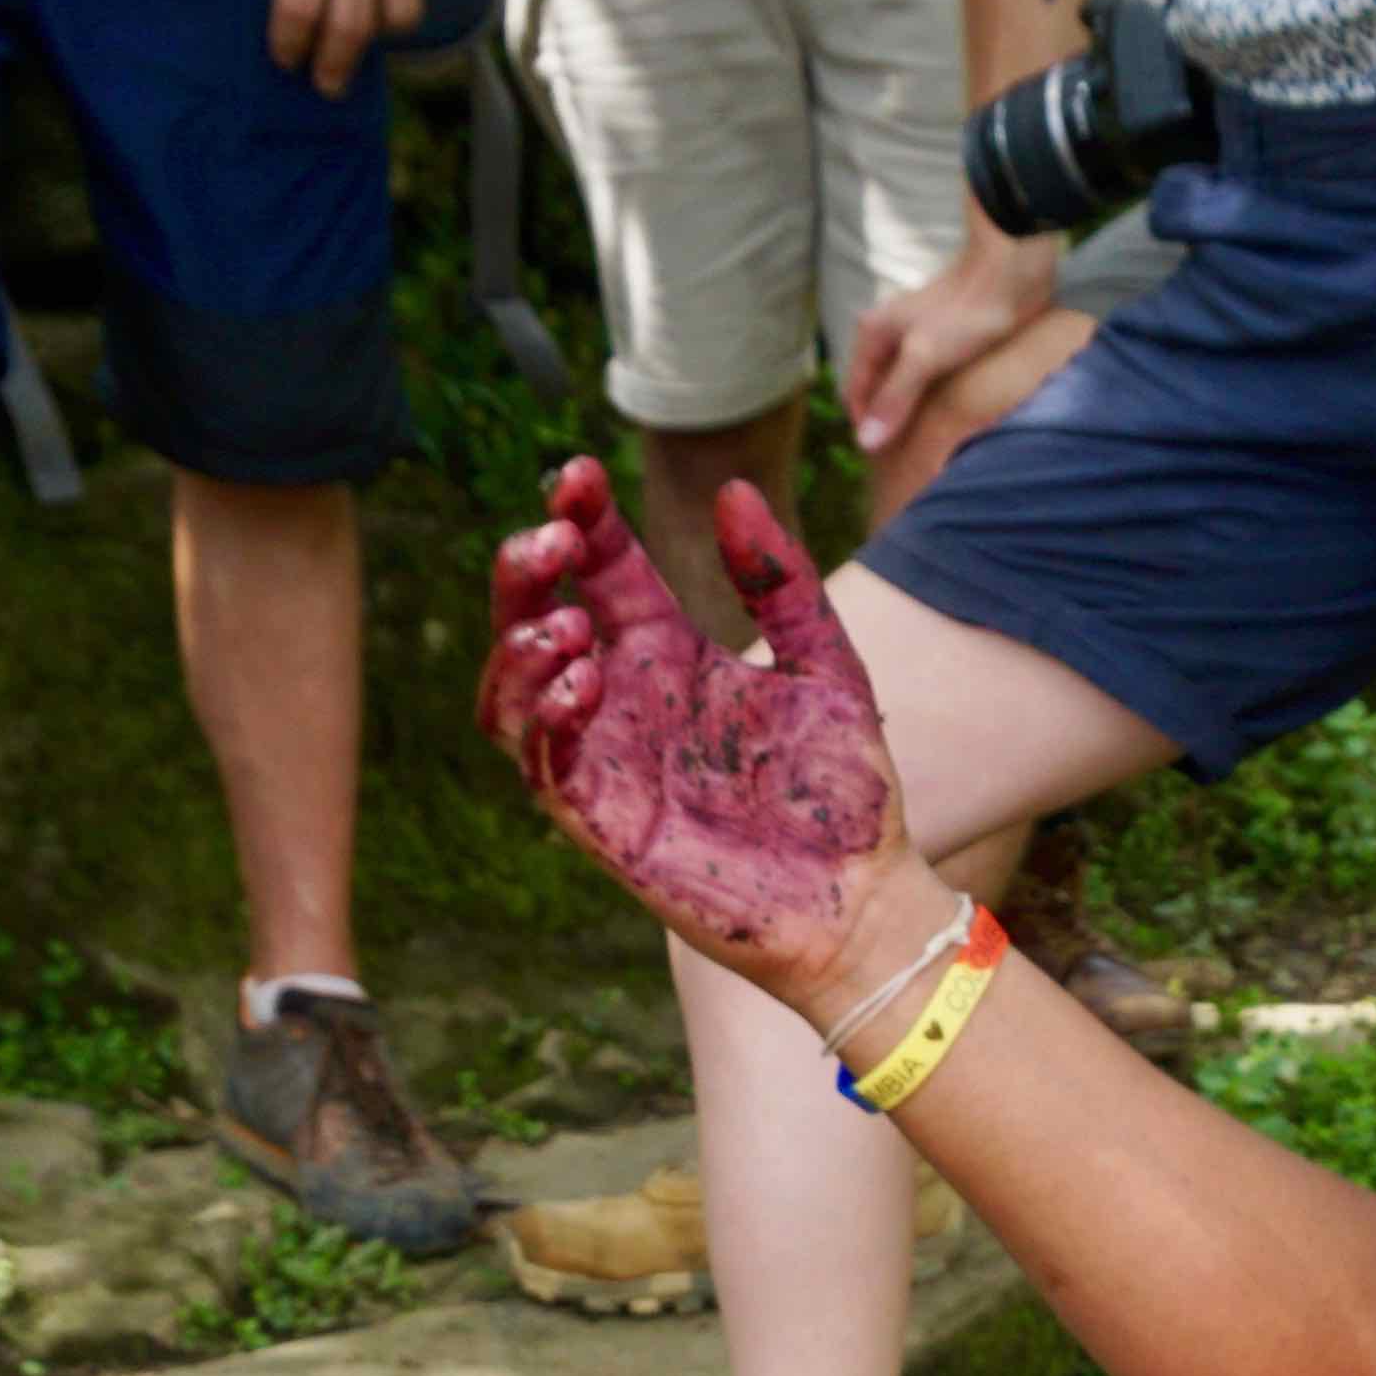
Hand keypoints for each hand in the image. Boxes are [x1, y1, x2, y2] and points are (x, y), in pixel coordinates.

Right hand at [480, 458, 920, 993]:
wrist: (865, 901)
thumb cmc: (846, 794)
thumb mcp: (826, 666)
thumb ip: (781, 582)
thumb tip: (735, 488)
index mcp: (671, 656)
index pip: (602, 570)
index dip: (581, 517)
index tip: (579, 474)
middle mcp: (626, 702)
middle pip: (532, 621)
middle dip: (523, 572)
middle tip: (553, 535)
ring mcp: (608, 763)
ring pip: (510, 695)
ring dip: (518, 647)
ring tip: (567, 621)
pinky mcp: (604, 825)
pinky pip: (542, 765)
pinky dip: (546, 717)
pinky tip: (586, 679)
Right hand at [870, 303, 1095, 523]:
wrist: (1010, 272)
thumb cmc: (965, 312)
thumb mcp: (924, 358)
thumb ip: (895, 399)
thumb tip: (866, 443)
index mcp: (872, 334)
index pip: (856, 394)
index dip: (867, 428)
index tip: (886, 462)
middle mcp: (888, 334)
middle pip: (878, 390)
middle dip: (888, 422)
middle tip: (908, 459)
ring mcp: (916, 337)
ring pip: (903, 385)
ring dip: (911, 413)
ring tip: (928, 444)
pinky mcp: (944, 340)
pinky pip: (928, 378)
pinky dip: (931, 399)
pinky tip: (948, 417)